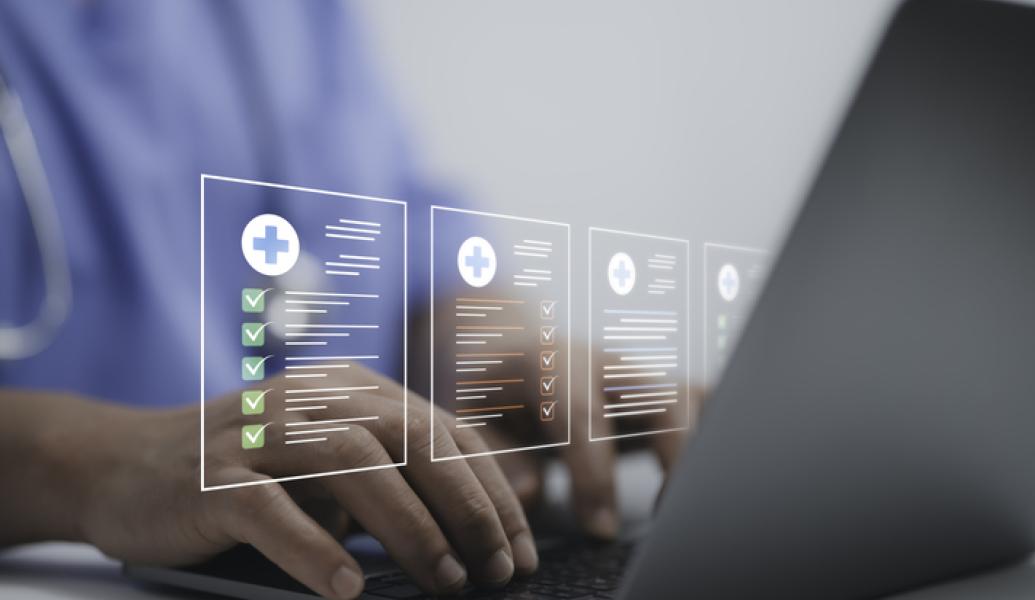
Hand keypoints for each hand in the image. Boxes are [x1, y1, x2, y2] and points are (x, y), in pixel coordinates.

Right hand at [42, 365, 536, 598]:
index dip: (493, 490)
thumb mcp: (325, 464)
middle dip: (469, 509)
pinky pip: (271, 511)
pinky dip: (315, 549)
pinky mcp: (212, 477)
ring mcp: (260, 433)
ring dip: (412, 527)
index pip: (444, 432)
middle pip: (412, 440)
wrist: (122, 464)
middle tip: (498, 570)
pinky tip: (349, 588)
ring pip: (355, 465)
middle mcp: (313, 399)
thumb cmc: (246, 474)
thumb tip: (470, 541)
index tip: (522, 547)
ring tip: (447, 581)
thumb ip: (388, 480)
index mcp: (352, 389)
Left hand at [486, 344, 699, 539]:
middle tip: (666, 514)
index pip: (583, 416)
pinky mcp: (658, 388)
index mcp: (551, 361)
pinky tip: (704, 478)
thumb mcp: (475, 418)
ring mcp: (636, 373)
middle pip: (660, 397)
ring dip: (700, 448)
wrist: (505, 341)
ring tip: (684, 503)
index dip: (596, 476)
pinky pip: (702, 402)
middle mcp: (603, 361)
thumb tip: (531, 495)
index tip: (601, 528)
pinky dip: (715, 434)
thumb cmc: (492, 388)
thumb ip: (498, 456)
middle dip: (673, 456)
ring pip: (692, 398)